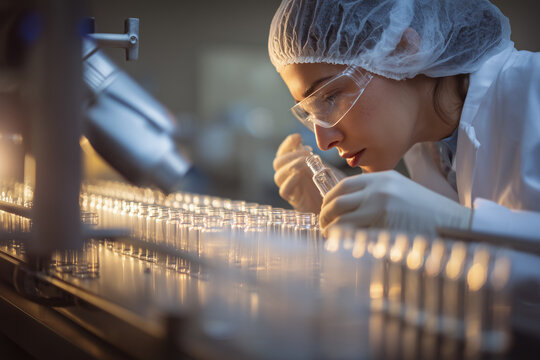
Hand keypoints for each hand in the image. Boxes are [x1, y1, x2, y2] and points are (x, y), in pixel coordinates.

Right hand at [273, 133, 343, 212]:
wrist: (337, 204)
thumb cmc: (332, 185)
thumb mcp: (324, 167)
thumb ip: (314, 157)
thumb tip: (312, 143)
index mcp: (293, 166)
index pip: (283, 152)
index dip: (288, 144)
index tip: (298, 137)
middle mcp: (288, 177)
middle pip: (278, 163)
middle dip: (291, 155)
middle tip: (306, 153)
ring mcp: (290, 189)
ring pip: (278, 176)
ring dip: (291, 166)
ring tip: (304, 163)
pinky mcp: (294, 201)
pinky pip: (284, 191)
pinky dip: (289, 182)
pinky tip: (299, 175)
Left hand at [320, 170, 471, 234]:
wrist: (455, 226)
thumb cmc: (429, 213)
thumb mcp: (402, 191)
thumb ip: (377, 194)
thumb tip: (349, 206)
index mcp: (382, 178)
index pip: (343, 185)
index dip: (329, 199)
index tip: (325, 209)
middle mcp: (378, 190)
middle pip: (337, 202)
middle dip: (325, 216)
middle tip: (323, 226)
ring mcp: (380, 208)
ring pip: (341, 220)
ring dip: (330, 230)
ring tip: (329, 238)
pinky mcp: (383, 228)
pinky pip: (353, 235)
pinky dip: (342, 241)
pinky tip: (341, 246)